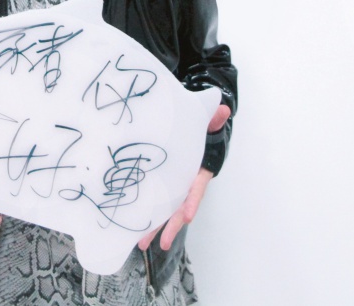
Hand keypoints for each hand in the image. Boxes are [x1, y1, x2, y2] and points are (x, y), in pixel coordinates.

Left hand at [137, 103, 229, 251]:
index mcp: (198, 170)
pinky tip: (131, 227)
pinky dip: (144, 214)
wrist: (194, 132)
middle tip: (162, 243)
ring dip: (154, 227)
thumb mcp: (207, 122)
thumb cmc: (202, 129)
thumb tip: (223, 110)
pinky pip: (153, 201)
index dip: (192, 201)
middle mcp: (185, 182)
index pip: (196, 187)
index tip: (186, 216)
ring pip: (164, 210)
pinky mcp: (161, 185)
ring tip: (141, 244)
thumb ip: (213, 118)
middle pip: (178, 207)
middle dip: (170, 225)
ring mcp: (172, 186)